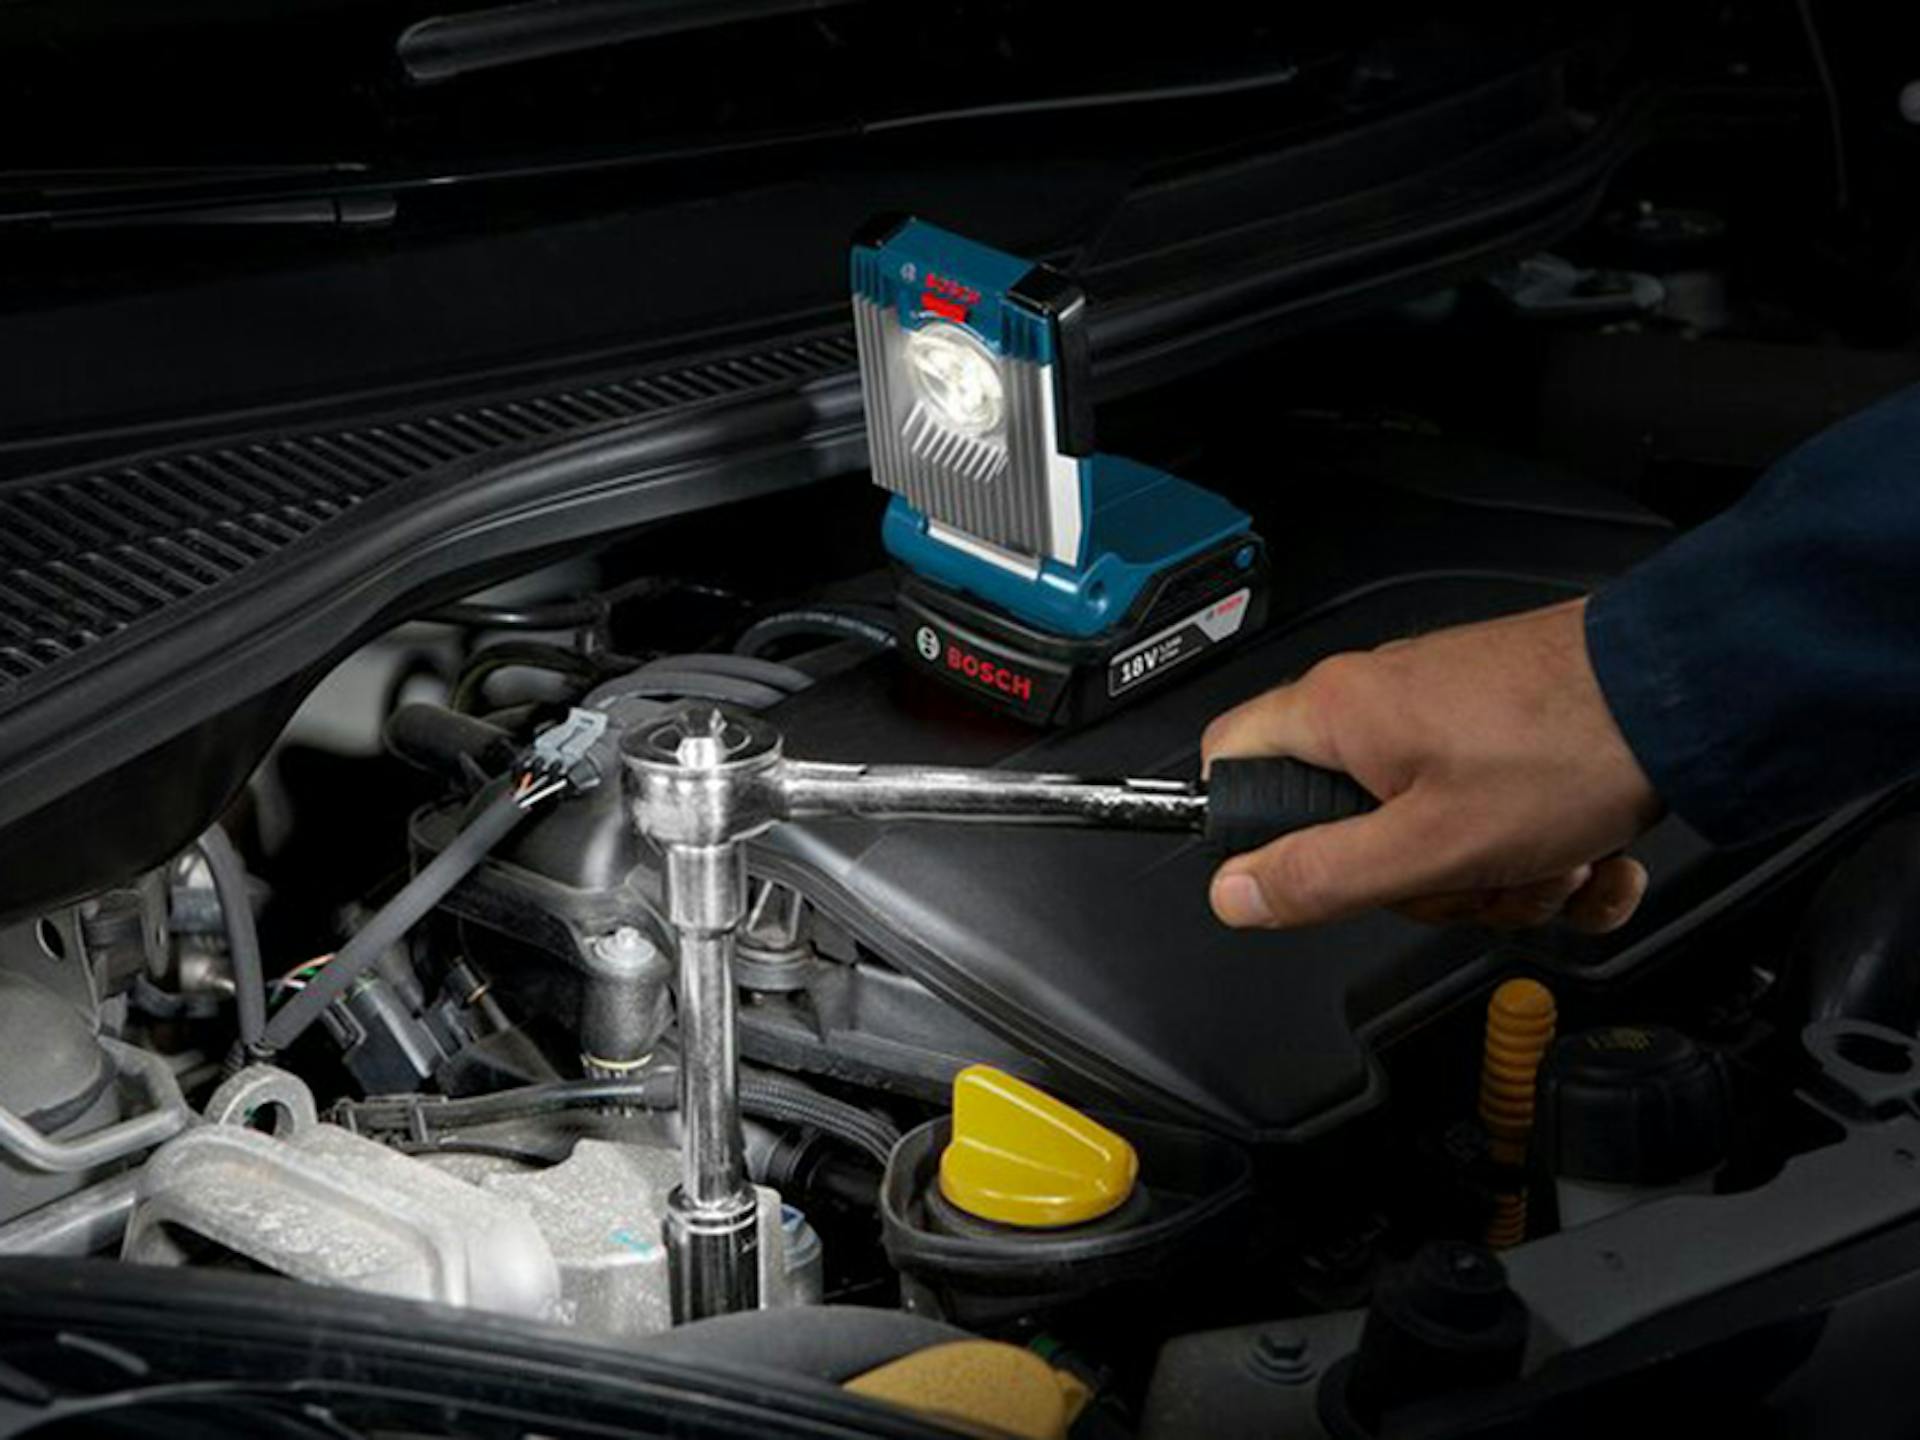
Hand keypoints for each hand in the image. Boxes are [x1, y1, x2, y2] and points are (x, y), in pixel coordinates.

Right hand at [1202, 599, 1662, 931]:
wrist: (1686, 694)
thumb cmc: (1567, 747)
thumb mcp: (1427, 847)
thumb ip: (1320, 876)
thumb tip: (1233, 894)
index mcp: (1339, 713)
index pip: (1231, 761)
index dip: (1250, 829)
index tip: (1304, 873)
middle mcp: (1382, 701)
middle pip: (1347, 825)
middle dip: (1422, 882)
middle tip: (1470, 877)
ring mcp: (1445, 714)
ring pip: (1431, 835)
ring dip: (1501, 876)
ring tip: (1553, 862)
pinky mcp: (1502, 730)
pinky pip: (1495, 819)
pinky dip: (1546, 854)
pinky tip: (1592, 860)